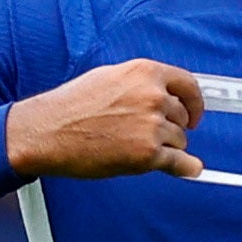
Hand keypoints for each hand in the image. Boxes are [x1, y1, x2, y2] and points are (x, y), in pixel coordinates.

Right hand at [6, 60, 205, 178]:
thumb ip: (142, 84)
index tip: (195, 113)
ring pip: (179, 140)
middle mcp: (153, 96)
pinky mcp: (148, 154)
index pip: (189, 85)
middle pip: (182, 116)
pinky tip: (187, 168)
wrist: (46, 132)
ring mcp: (152, 126)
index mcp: (145, 73)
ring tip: (133, 145)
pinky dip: (185, 167)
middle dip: (171, 126)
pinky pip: (181, 163)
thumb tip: (165, 95)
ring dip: (165, 146)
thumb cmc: (70, 107)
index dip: (195, 102)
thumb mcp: (110, 78)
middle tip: (148, 133)